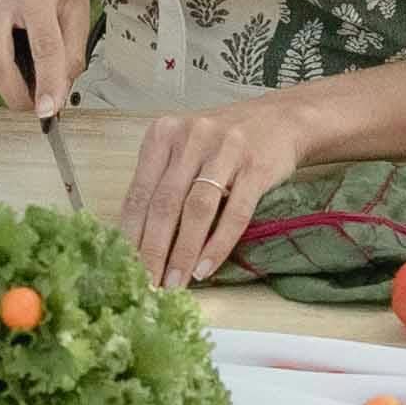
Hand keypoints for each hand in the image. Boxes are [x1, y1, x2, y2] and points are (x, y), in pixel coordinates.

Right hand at [0, 0, 93, 116]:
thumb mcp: (77, 4)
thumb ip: (72, 50)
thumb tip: (59, 92)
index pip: (43, 46)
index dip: (47, 83)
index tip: (48, 111)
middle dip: (16, 95)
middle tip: (35, 107)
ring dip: (10, 78)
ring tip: (30, 65)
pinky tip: (11, 42)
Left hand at [122, 93, 311, 289]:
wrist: (281, 119)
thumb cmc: (223, 143)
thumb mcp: (184, 150)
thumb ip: (160, 184)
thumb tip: (137, 241)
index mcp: (163, 134)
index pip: (139, 193)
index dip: (130, 235)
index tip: (124, 268)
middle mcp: (191, 137)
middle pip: (164, 204)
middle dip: (153, 251)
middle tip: (147, 285)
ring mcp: (225, 150)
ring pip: (197, 211)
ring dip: (183, 253)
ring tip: (174, 283)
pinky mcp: (255, 167)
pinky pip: (234, 213)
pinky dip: (218, 245)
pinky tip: (205, 268)